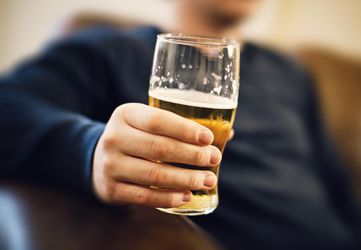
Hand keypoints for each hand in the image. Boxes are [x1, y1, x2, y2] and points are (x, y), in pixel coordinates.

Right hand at [93, 103, 221, 207]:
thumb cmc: (136, 138)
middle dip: (192, 155)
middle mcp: (114, 137)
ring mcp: (110, 165)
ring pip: (154, 174)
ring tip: (207, 180)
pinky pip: (144, 196)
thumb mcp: (147, 123)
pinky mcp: (110, 189)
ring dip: (186, 179)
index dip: (185, 130)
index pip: (158, 120)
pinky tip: (187, 196)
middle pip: (159, 147)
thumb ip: (180, 126)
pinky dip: (168, 197)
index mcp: (126, 114)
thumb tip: (228, 134)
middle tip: (214, 159)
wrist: (98, 159)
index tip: (209, 139)